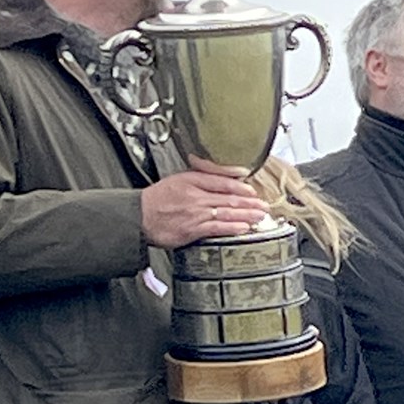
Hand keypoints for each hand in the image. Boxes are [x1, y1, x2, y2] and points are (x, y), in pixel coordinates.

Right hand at [140, 158, 269, 248]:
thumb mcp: (179, 179)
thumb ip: (201, 176)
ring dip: (246, 215)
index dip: (240, 186)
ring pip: (226, 213)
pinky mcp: (192, 229)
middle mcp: (195, 196)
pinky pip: (216, 228)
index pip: (221, 181)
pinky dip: (232, 228)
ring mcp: (195, 213)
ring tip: (260, 216)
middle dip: (249, 202)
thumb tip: (225, 174)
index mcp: (191, 181)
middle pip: (228, 198)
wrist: (139, 216)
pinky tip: (243, 228)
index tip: (252, 190)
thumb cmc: (158, 199)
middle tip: (264, 205)